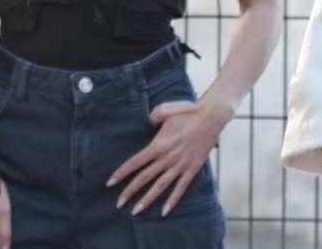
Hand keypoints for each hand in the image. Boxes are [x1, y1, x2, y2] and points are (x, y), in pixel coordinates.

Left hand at [107, 99, 229, 216]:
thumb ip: (154, 115)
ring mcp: (181, 164)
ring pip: (160, 186)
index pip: (135, 162)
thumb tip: (148, 121)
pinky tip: (164, 211)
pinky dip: (173, 200)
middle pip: (144, 177)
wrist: (212, 116)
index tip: (109, 183)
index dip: (121, 173)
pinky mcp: (192, 168)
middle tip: (118, 203)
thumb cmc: (189, 111)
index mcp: (159, 145)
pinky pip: (181, 187)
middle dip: (130, 191)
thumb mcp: (166, 110)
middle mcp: (168, 157)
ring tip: (135, 211)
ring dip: (147, 199)